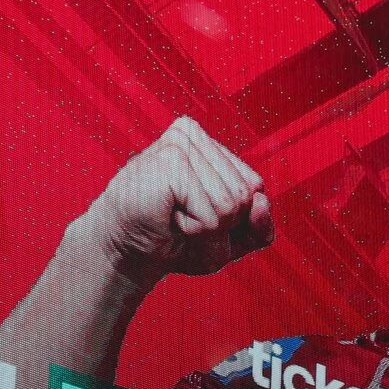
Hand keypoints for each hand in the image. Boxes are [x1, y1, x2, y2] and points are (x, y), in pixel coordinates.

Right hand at [78, 117, 275, 287]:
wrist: (126, 252)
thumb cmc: (174, 241)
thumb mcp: (229, 242)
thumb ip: (259, 229)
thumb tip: (262, 202)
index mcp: (209, 147)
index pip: (256, 188)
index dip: (235, 218)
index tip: (198, 216)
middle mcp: (195, 137)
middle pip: (246, 194)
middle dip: (221, 225)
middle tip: (183, 219)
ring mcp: (181, 144)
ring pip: (232, 204)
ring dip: (206, 228)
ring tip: (175, 217)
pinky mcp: (171, 160)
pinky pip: (213, 214)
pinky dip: (196, 230)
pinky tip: (169, 216)